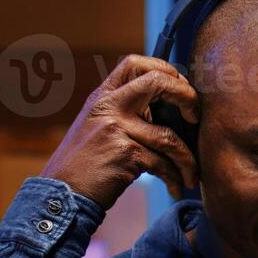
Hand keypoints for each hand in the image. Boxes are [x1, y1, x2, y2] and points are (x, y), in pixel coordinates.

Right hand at [40, 55, 198, 209]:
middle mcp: (109, 105)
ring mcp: (116, 128)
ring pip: (169, 136)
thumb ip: (125, 112)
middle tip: (195, 119)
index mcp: (103, 96)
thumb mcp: (98, 126)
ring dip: (188, 159)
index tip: (180, 90)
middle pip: (158, 81)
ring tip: (192, 175)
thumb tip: (169, 107)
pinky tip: (177, 187)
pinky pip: (164, 163)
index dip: (165, 70)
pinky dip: (175, 177)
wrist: (62, 195)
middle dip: (188, 97)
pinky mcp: (125, 154)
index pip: (135, 62)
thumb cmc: (85, 165)